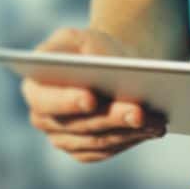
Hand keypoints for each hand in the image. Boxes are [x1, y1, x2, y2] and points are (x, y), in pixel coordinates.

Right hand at [22, 28, 165, 162]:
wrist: (110, 70)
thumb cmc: (94, 50)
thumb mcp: (83, 37)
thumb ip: (80, 46)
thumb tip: (92, 66)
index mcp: (34, 88)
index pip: (46, 100)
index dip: (67, 101)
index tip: (91, 98)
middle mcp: (43, 118)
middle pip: (78, 125)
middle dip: (111, 118)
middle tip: (138, 111)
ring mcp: (62, 139)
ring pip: (97, 141)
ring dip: (128, 131)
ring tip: (155, 120)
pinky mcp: (84, 151)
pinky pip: (108, 150)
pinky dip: (132, 139)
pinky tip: (153, 129)